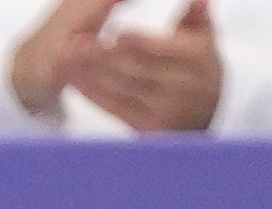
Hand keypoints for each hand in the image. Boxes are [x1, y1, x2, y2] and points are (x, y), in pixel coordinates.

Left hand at [61, 0, 220, 119]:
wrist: (203, 114)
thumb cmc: (199, 69)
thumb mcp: (204, 40)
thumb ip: (196, 18)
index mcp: (198, 60)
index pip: (164, 50)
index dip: (140, 42)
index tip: (114, 31)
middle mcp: (183, 88)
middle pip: (137, 70)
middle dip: (104, 56)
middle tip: (76, 43)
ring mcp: (165, 111)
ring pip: (122, 89)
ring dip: (91, 73)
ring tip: (67, 57)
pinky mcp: (147, 128)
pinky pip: (114, 107)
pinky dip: (92, 92)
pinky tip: (74, 78)